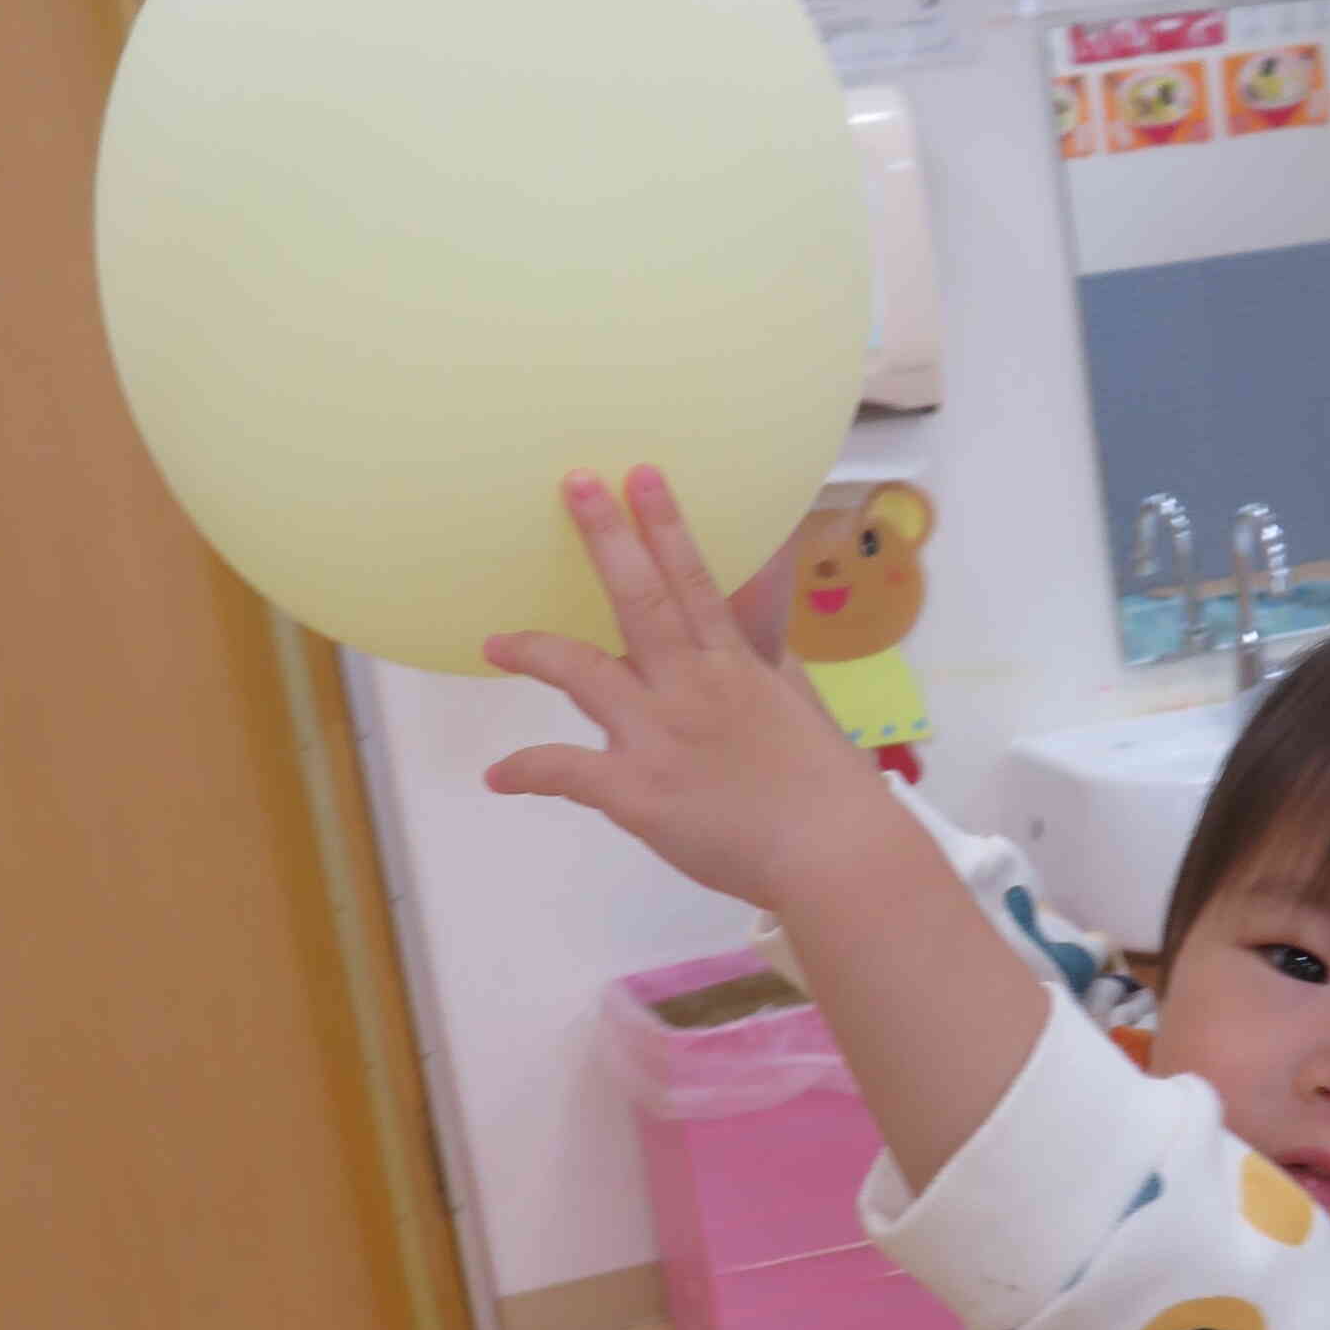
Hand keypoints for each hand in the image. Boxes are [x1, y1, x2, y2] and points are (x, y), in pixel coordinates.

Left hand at [483, 472, 878, 909]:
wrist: (835, 853)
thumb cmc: (829, 790)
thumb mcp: (800, 711)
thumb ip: (765, 674)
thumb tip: (753, 651)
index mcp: (736, 666)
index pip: (695, 580)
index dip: (665, 523)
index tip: (641, 475)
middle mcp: (693, 686)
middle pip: (640, 598)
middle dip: (605, 538)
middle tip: (574, 483)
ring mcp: (660, 735)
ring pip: (583, 671)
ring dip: (533, 649)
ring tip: (494, 642)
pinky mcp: (637, 791)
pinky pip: (565, 771)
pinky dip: (526, 771)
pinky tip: (498, 775)